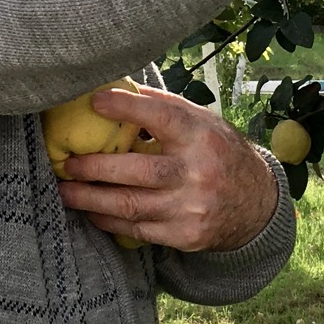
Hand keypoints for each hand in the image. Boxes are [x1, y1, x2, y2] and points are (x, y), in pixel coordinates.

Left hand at [55, 86, 278, 252]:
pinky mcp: (186, 236)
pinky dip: (110, 221)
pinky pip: (139, 230)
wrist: (257, 205)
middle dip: (96, 168)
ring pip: (131, 206)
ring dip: (92, 200)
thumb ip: (166, 107)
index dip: (127, 109)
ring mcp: (191, 208)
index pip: (162, 118)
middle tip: (68, 163)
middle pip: (138, 171)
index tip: (95, 102)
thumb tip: (122, 88)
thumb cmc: (220, 154)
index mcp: (202, 138)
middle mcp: (198, 173)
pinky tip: (92, 212)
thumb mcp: (204, 123)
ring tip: (66, 191)